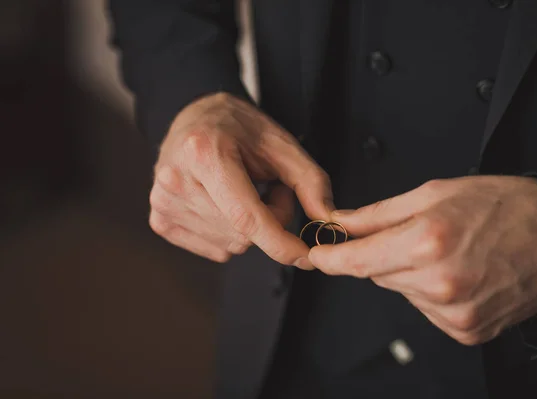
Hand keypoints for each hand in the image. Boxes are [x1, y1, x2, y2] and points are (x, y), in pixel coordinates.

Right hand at [149, 92, 332, 267]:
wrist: (197, 118)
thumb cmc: (240, 130)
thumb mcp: (282, 145)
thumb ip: (311, 182)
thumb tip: (327, 221)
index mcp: (205, 153)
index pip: (245, 216)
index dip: (280, 242)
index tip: (305, 257)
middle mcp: (175, 179)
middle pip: (242, 234)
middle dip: (269, 220)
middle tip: (269, 189)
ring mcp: (163, 202)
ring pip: (230, 245)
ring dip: (249, 228)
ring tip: (245, 192)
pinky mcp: (160, 220)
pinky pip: (215, 249)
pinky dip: (230, 234)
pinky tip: (225, 206)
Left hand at [309, 176, 536, 344]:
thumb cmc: (501, 207)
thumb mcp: (433, 193)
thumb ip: (378, 214)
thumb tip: (341, 223)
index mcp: (428, 242)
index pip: (357, 261)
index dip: (331, 258)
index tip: (316, 256)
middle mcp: (439, 283)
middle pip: (377, 275)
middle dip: (384, 255)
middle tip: (416, 235)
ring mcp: (454, 311)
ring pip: (400, 292)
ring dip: (409, 273)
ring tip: (446, 252)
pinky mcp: (465, 329)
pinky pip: (425, 310)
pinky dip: (430, 293)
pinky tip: (456, 273)